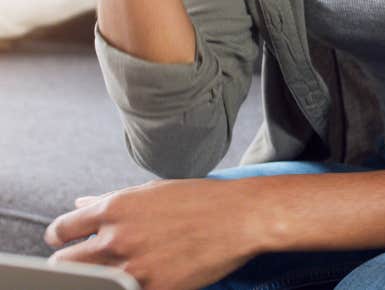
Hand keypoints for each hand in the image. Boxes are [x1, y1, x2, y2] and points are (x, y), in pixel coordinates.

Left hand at [45, 177, 263, 289]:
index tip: (64, 242)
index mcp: (117, 208)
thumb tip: (81, 204)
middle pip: (63, 264)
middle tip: (84, 265)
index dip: (58, 238)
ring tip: (113, 272)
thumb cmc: (200, 199)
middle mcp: (118, 238)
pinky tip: (136, 282)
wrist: (240, 217)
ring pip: (87, 284)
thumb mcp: (153, 191)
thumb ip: (112, 200)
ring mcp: (133, 269)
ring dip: (92, 280)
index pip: (62, 230)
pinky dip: (124, 289)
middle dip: (67, 265)